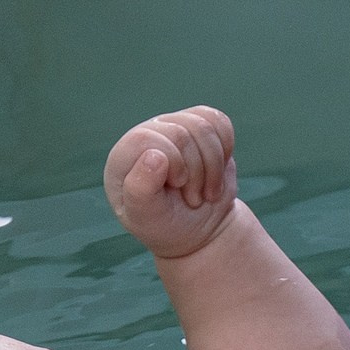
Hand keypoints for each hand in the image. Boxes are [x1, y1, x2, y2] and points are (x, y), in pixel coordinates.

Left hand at [106, 106, 238, 258]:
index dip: (171, 162)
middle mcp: (147, 136)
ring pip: (203, 126)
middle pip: (180, 132)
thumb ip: (140, 190)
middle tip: (193, 198)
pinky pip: (219, 122)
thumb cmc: (166, 224)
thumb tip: (155, 155)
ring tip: (205, 190)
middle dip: (196, 171)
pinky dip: (225, 150)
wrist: (198, 228)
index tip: (177, 187)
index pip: (144, 139)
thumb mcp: (146, 217)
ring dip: (214, 165)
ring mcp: (174, 127)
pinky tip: (216, 171)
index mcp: (123, 157)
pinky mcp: (200, 127)